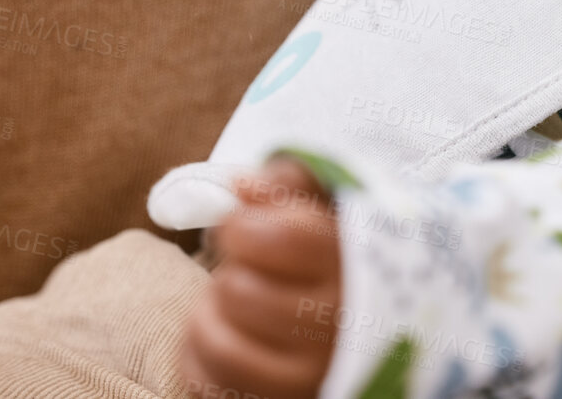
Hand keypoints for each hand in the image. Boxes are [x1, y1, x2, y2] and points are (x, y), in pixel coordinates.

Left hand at [182, 158, 341, 398]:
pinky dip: (198, 357)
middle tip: (240, 267)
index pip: (282, 239)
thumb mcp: (326, 200)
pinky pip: (215, 388)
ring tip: (224, 301)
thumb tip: (241, 188)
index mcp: (355, 262)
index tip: (238, 225)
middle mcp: (341, 324)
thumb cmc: (334, 247)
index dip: (240, 226)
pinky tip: (220, 333)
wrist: (363, 313)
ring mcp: (314, 372)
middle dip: (228, 272)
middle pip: (242, 293)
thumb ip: (288, 182)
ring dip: (207, 316)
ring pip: (223, 349)